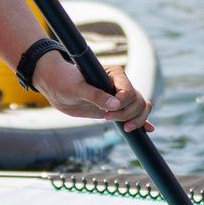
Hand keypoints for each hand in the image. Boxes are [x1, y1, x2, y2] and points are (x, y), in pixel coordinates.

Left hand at [35, 53, 150, 128]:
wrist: (56, 86)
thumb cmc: (64, 81)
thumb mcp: (76, 88)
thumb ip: (95, 95)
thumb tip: (115, 105)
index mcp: (114, 74)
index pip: (129, 92)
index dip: (122, 105)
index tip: (106, 114)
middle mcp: (120, 84)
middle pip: (138, 101)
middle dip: (127, 114)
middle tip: (106, 119)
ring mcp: (119, 97)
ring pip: (141, 107)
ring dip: (137, 119)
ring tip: (125, 129)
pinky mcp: (116, 108)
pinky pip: (135, 113)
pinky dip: (142, 121)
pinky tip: (148, 130)